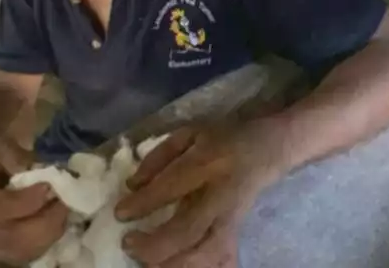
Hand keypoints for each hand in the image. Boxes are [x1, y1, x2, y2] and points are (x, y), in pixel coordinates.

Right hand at [0, 135, 67, 263]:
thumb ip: (14, 156)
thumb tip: (39, 171)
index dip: (24, 202)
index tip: (48, 188)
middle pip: (10, 235)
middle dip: (45, 218)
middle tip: (63, 199)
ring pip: (22, 249)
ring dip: (49, 230)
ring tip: (60, 207)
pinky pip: (27, 254)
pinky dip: (47, 238)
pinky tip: (53, 219)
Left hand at [114, 123, 283, 267]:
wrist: (269, 148)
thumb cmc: (223, 138)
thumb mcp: (189, 133)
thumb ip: (158, 157)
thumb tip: (131, 186)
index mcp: (207, 162)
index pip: (172, 186)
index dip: (143, 203)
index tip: (120, 214)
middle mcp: (220, 195)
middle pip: (189, 231)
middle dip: (155, 245)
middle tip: (128, 243)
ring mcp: (231, 219)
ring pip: (207, 254)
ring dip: (175, 264)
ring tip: (148, 262)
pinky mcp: (238, 233)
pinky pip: (224, 260)